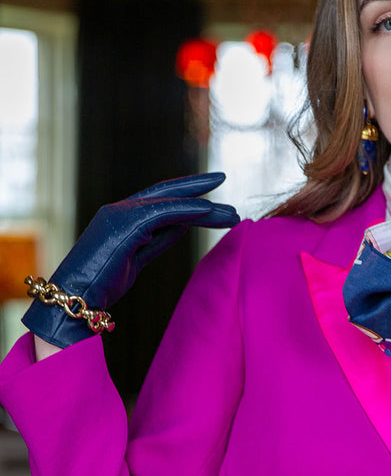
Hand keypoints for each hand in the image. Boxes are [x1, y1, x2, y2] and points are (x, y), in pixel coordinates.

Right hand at [23, 173, 239, 347]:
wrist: (74, 299)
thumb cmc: (101, 285)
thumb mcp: (137, 260)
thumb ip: (158, 240)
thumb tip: (183, 225)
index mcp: (121, 217)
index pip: (160, 199)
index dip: (186, 195)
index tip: (211, 196)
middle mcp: (120, 209)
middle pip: (166, 192)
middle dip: (196, 186)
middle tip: (222, 177)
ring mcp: (121, 214)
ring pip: (171, 202)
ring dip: (204, 206)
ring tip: (231, 212)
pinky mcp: (125, 224)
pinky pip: (165, 212)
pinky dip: (189, 210)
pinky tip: (209, 212)